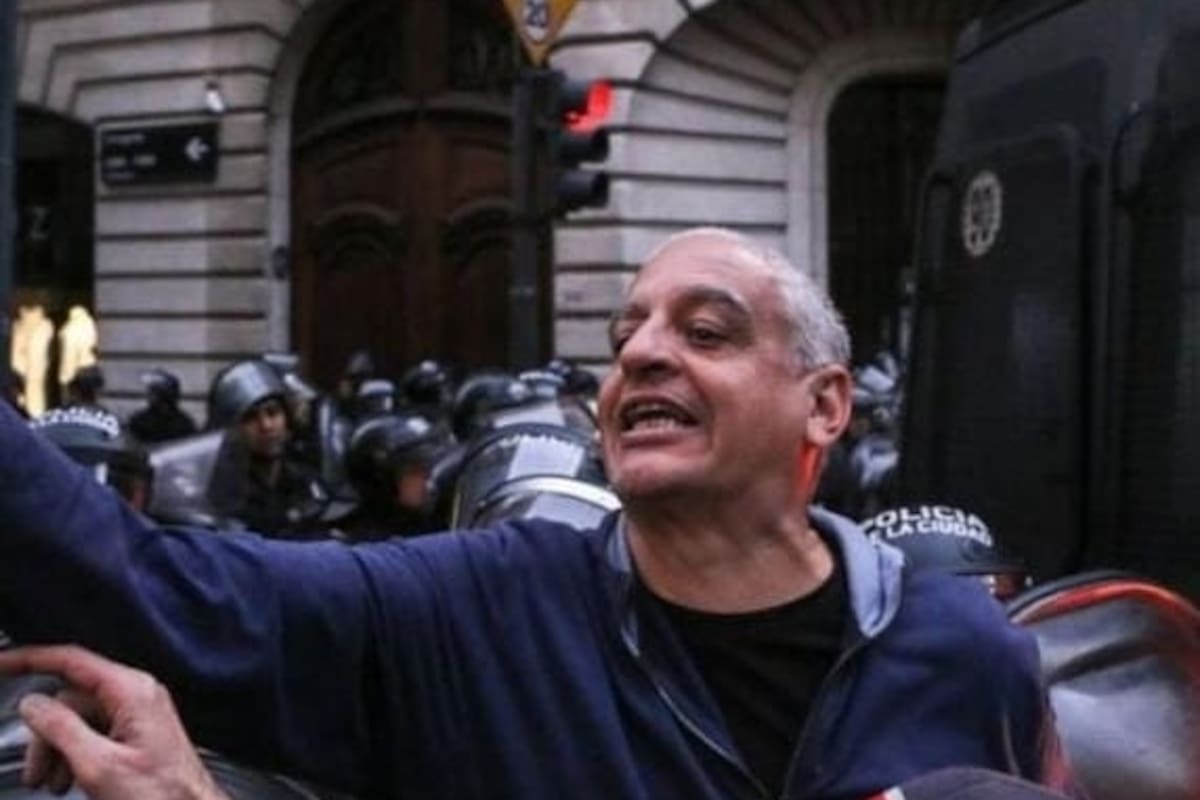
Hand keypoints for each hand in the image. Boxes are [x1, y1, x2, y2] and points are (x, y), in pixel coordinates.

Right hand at [0, 645, 228, 799]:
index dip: (31, 659)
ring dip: (58, 752)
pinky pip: (95, 734)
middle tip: (36, 774)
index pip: (71, 660)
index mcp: (131, 691)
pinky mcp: (137, 733)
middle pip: (70, 700)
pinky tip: (70, 781)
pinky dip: (75, 756)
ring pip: (79, 720)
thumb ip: (61, 729)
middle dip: (45, 736)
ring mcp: (138, 713)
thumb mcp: (98, 765)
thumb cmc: (159, 796)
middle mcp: (136, 694)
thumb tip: (32, 702)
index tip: (1, 663)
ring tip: (52, 784)